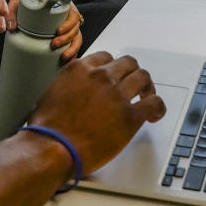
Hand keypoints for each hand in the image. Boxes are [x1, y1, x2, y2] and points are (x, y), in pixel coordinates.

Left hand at [7, 0, 82, 62]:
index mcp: (62, 6)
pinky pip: (75, 45)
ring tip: (62, 56)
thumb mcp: (19, 3)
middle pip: (76, 28)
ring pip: (77, 38)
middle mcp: (68, 17)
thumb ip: (12, 12)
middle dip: (67, 38)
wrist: (29, 8)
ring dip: (72, 48)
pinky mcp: (67, 37)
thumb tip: (11, 27)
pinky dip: (73, 53)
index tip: (58, 31)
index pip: (73, 14)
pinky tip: (68, 60)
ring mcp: (69, 27)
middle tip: (54, 44)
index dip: (69, 24)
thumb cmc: (26, 4)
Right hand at [28, 52, 165, 175]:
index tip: (115, 77)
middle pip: (127, 63)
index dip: (113, 68)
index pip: (105, 58)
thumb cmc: (47, 129)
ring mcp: (116, 94)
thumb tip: (73, 92)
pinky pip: (154, 103)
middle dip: (132, 73)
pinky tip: (154, 114)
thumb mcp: (50, 95)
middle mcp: (100, 76)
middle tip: (134, 86)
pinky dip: (158, 107)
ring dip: (147, 87)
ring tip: (146, 98)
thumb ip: (67, 87)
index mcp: (79, 69)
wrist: (52, 148)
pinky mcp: (129, 115)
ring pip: (143, 77)